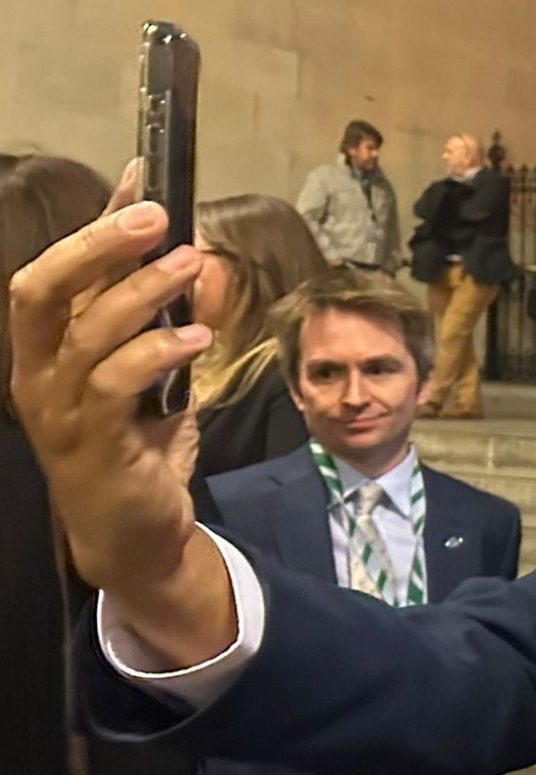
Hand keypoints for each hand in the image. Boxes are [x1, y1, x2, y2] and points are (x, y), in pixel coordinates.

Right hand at [10, 176, 234, 665]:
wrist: (136, 535)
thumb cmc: (139, 451)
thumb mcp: (151, 379)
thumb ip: (160, 326)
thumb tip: (193, 263)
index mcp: (45, 352)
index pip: (60, 272)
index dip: (96, 223)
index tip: (141, 180)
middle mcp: (38, 374)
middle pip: (45, 288)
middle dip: (99, 243)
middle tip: (158, 216)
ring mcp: (59, 410)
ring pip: (86, 330)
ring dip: (142, 291)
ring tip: (192, 264)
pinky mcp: (92, 442)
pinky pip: (116, 382)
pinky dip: (157, 351)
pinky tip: (196, 337)